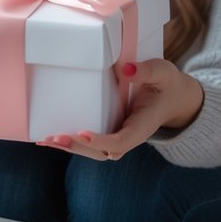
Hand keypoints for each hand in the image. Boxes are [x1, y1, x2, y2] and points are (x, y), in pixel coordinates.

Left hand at [37, 58, 202, 160]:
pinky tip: (48, 139)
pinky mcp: (109, 131)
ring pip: (93, 151)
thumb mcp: (163, 72)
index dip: (102, 140)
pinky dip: (70, 142)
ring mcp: (119, 135)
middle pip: (102, 151)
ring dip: (70, 148)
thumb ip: (147, 71)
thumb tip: (126, 70)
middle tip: (56, 138)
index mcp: (143, 125)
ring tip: (46, 141)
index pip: (122, 140)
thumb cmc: (166, 84)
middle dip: (79, 147)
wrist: (174, 99)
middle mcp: (129, 136)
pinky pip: (89, 143)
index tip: (83, 133)